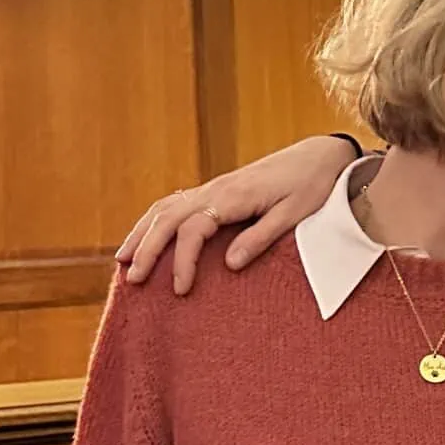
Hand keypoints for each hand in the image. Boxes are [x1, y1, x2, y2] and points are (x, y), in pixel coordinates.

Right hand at [118, 136, 358, 293]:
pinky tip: (146, 236)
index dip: (183, 260)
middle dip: (147, 248)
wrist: (320, 155)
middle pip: (168, 217)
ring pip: (165, 207)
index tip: (181, 289)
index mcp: (234, 196)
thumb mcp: (295, 215)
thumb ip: (261, 238)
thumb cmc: (312, 186)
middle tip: (133, 280)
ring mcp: (214, 187)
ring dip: (142, 232)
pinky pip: (176, 203)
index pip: (193, 229)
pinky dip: (155, 220)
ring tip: (124, 260)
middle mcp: (216, 189)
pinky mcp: (217, 189)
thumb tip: (229, 265)